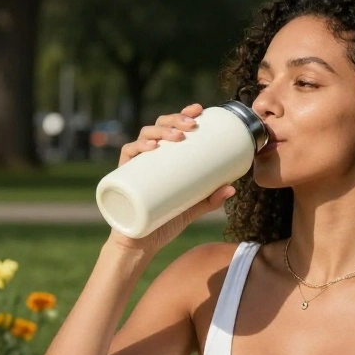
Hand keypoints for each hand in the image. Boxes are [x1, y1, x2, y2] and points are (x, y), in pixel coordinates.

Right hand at [107, 102, 235, 255]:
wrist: (140, 244)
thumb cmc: (163, 222)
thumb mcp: (191, 209)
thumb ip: (210, 199)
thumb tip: (233, 187)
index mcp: (162, 158)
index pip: (171, 128)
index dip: (182, 114)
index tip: (198, 109)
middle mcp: (146, 157)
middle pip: (159, 127)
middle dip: (175, 119)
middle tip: (192, 125)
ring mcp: (134, 165)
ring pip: (144, 136)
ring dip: (160, 130)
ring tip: (177, 137)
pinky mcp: (122, 177)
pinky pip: (127, 155)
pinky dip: (137, 147)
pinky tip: (151, 146)